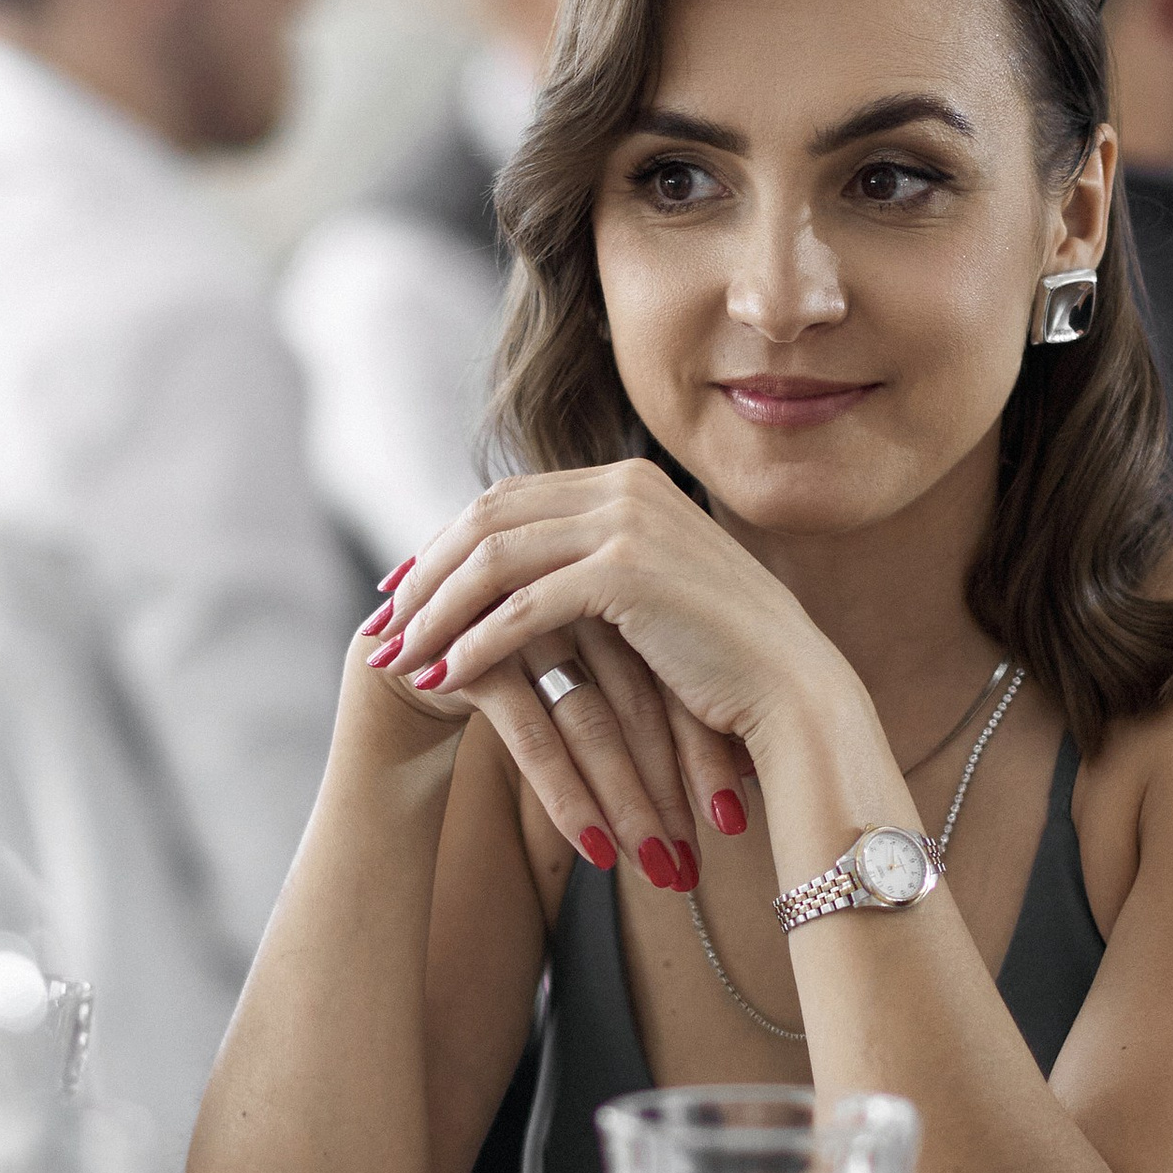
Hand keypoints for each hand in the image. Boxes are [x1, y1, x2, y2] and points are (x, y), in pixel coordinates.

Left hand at [360, 464, 835, 883]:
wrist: (792, 690)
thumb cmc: (726, 659)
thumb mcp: (655, 595)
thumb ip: (597, 569)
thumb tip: (528, 584)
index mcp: (628, 481)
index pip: (508, 499)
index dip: (446, 543)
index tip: (403, 587)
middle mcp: (624, 486)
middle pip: (487, 519)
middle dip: (425, 573)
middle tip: (381, 621)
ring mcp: (626, 522)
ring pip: (493, 560)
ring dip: (435, 611)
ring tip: (395, 658)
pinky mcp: (625, 572)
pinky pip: (522, 608)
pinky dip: (475, 643)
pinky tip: (444, 678)